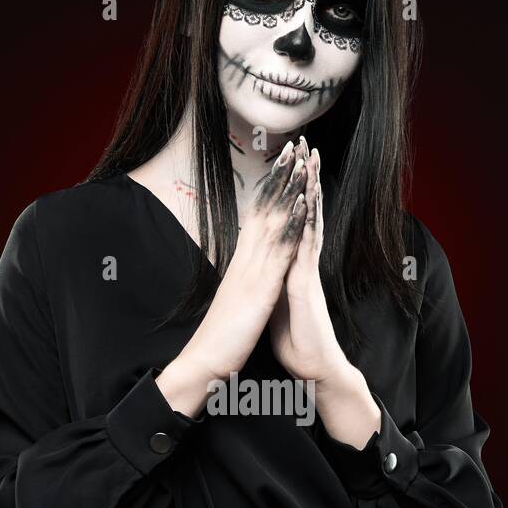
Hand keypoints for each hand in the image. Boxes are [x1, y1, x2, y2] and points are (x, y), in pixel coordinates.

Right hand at [156, 140, 307, 415]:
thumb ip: (244, 280)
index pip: (255, 218)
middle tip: (294, 146)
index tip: (282, 165)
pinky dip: (291, 225)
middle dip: (279, 178)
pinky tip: (302, 205)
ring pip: (272, 222)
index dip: (269, 190)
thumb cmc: (221, 336)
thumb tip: (249, 267)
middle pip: (263, 209)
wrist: (205, 361)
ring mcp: (252, 271)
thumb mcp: (236, 300)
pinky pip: (278, 250)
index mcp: (241, 263)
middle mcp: (245, 260)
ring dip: (287, 191)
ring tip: (301, 162)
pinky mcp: (260, 288)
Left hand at [269, 137, 382, 447]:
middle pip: (305, 212)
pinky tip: (309, 199)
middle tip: (307, 145)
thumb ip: (276, 282)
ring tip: (312, 158)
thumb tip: (267, 272)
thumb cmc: (296, 341)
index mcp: (292, 266)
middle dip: (305, 179)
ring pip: (309, 221)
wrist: (313, 369)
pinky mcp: (306, 284)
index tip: (289, 163)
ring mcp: (306, 271)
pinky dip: (308, 221)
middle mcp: (302, 263)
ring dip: (311, 189)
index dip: (292, 192)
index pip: (293, 221)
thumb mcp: (278, 303)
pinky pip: (307, 246)